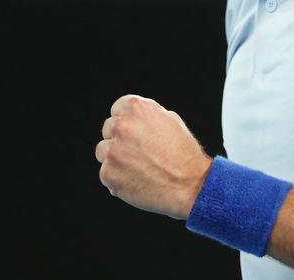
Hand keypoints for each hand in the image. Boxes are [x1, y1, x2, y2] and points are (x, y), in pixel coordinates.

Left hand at [95, 94, 211, 218]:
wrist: (190, 185)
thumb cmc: (184, 155)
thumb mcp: (171, 121)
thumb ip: (148, 116)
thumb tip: (134, 119)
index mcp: (137, 108)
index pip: (118, 109)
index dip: (127, 121)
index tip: (133, 132)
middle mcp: (121, 126)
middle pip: (108, 129)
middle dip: (120, 140)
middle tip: (139, 153)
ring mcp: (112, 151)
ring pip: (103, 152)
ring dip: (116, 159)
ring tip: (139, 168)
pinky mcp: (108, 173)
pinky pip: (107, 174)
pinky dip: (118, 178)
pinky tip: (138, 180)